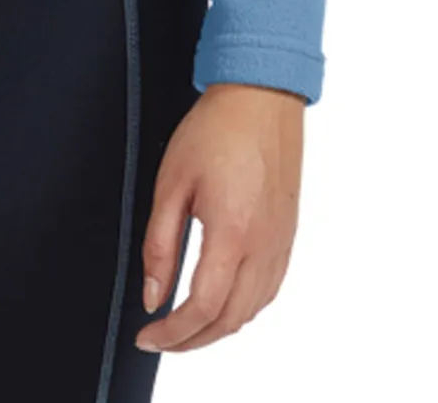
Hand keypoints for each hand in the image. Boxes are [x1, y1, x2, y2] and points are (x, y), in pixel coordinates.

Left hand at [134, 80, 304, 354]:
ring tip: (187, 327)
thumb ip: (160, 244)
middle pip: (230, 319)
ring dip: (218, 328)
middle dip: (193, 340)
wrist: (261, 97)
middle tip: (162, 339)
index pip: (203, 307)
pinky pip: (268, 290)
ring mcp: (281, 243)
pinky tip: (223, 304)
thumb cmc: (217, 129)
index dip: (173, 333)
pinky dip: (243, 309)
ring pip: (252, 311)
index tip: (149, 336)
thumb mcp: (172, 182)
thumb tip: (153, 294)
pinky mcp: (288, 236)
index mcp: (233, 232)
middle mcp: (264, 245)